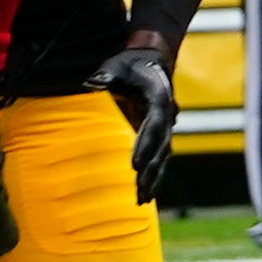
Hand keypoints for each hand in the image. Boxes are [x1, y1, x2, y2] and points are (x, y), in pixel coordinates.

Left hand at [97, 41, 178, 200]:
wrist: (149, 62)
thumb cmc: (129, 64)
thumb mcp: (117, 66)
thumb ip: (107, 75)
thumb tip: (93, 83)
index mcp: (159, 96)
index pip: (155, 124)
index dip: (146, 144)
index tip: (135, 164)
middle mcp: (168, 113)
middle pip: (162, 146)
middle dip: (151, 169)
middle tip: (139, 190)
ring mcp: (166, 126)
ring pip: (163, 156)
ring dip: (154, 178)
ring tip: (143, 199)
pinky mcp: (159, 135)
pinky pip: (159, 158)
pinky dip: (154, 176)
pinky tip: (145, 196)